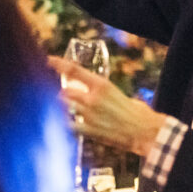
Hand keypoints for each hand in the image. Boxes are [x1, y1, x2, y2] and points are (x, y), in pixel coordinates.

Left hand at [49, 56, 165, 156]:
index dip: (58, 64)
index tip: (47, 60)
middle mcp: (93, 98)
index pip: (74, 70)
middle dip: (61, 93)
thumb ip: (104, 93)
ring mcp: (90, 115)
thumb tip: (96, 93)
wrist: (145, 131)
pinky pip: (69, 125)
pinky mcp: (89, 130)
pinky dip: (65, 124)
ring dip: (61, 107)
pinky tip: (63, 125)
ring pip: (64, 106)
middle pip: (64, 91)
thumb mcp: (119, 94)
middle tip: (59, 94)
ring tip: (61, 108)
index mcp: (102, 85)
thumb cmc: (137, 112)